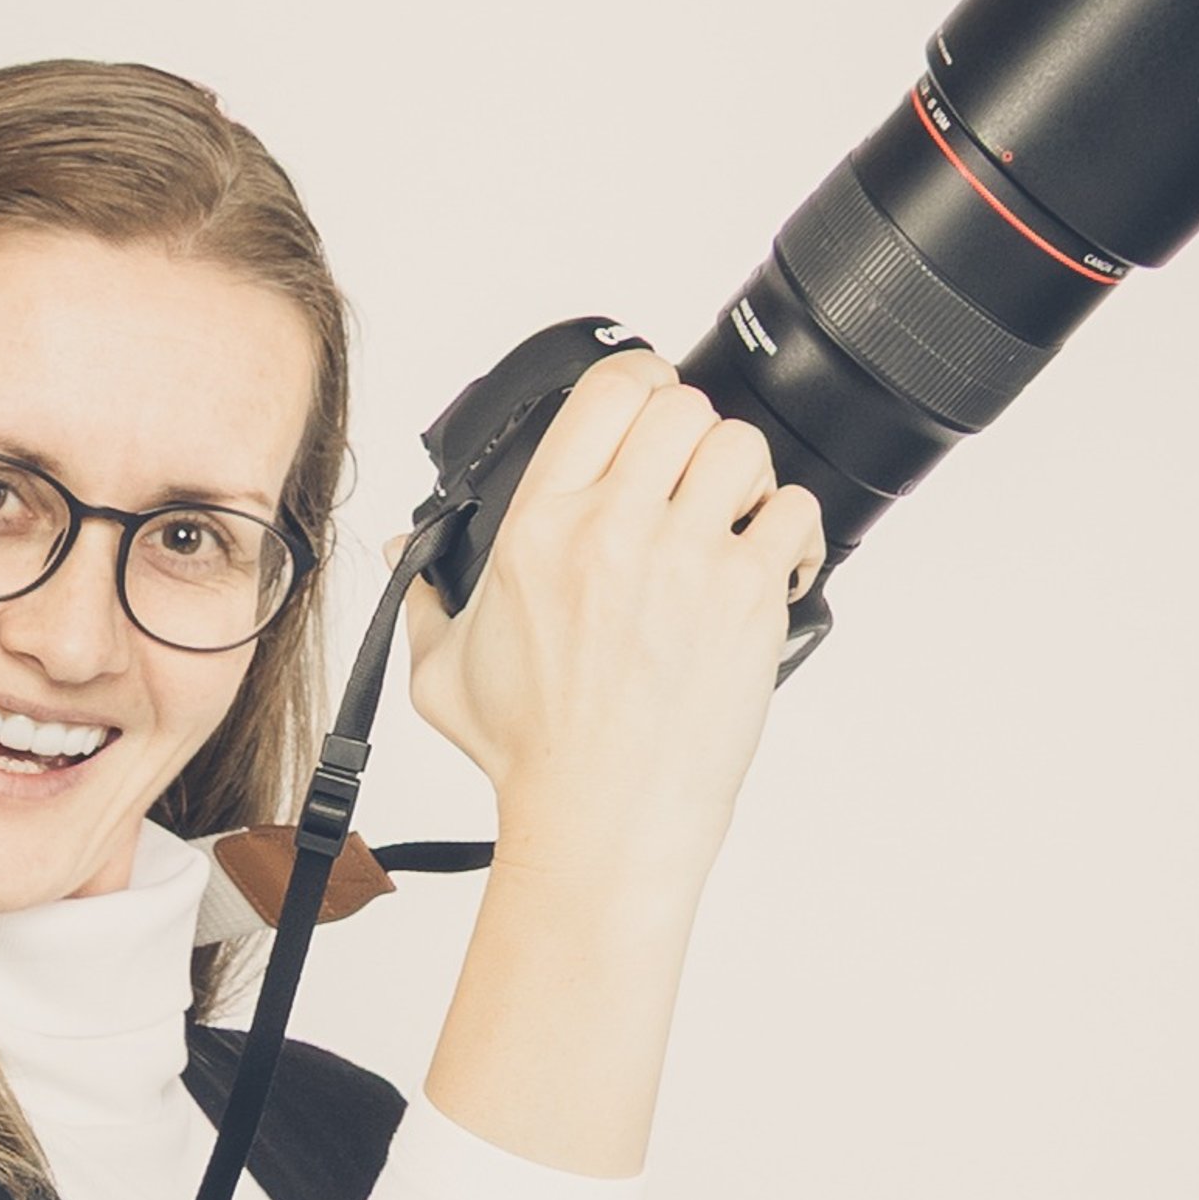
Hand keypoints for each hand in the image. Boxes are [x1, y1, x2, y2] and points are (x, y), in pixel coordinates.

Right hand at [390, 349, 824, 881]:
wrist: (601, 818)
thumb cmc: (533, 755)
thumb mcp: (444, 671)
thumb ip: (422, 598)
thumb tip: (405, 554)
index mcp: (540, 527)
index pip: (606, 391)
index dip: (639, 381)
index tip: (647, 406)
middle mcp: (614, 530)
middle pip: (683, 407)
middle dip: (690, 435)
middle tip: (689, 478)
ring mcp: (687, 559)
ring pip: (742, 448)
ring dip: (741, 477)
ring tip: (730, 521)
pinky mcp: (748, 598)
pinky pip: (793, 514)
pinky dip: (791, 531)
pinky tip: (772, 564)